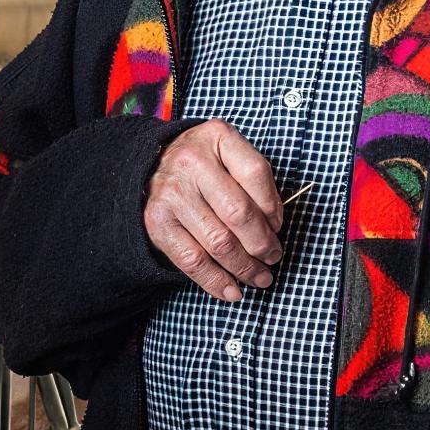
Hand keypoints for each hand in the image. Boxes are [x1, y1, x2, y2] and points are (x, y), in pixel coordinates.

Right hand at [144, 121, 283, 302]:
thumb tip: (275, 227)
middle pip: (238, 214)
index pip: (256, 174)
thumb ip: (253, 181)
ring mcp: (172, 194)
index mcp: (217, 138)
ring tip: (260, 278)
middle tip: (274, 257)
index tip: (279, 226)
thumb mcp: (229, 153)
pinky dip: (215, 281)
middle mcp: (191, 163)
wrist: (151, 165)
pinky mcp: (157, 223)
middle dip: (263, 244)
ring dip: (245, 268)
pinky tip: (232, 291)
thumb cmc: (204, 164)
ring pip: (218, 242)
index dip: (274, 206)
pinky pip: (192, 260)